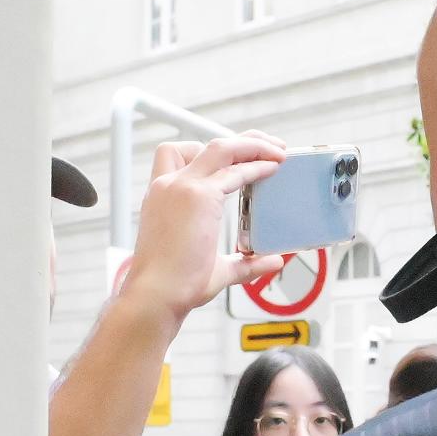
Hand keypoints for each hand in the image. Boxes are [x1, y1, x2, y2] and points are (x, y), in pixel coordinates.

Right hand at [122, 133, 288, 322]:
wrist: (158, 294)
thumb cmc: (176, 286)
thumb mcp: (216, 267)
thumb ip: (245, 263)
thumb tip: (272, 261)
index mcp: (162, 196)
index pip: (179, 155)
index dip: (211, 152)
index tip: (239, 158)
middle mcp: (168, 185)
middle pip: (206, 144)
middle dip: (241, 141)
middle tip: (269, 146)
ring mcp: (182, 187)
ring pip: (221, 147)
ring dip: (253, 144)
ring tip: (277, 149)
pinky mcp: (199, 196)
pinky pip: (234, 170)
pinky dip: (257, 165)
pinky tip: (273, 167)